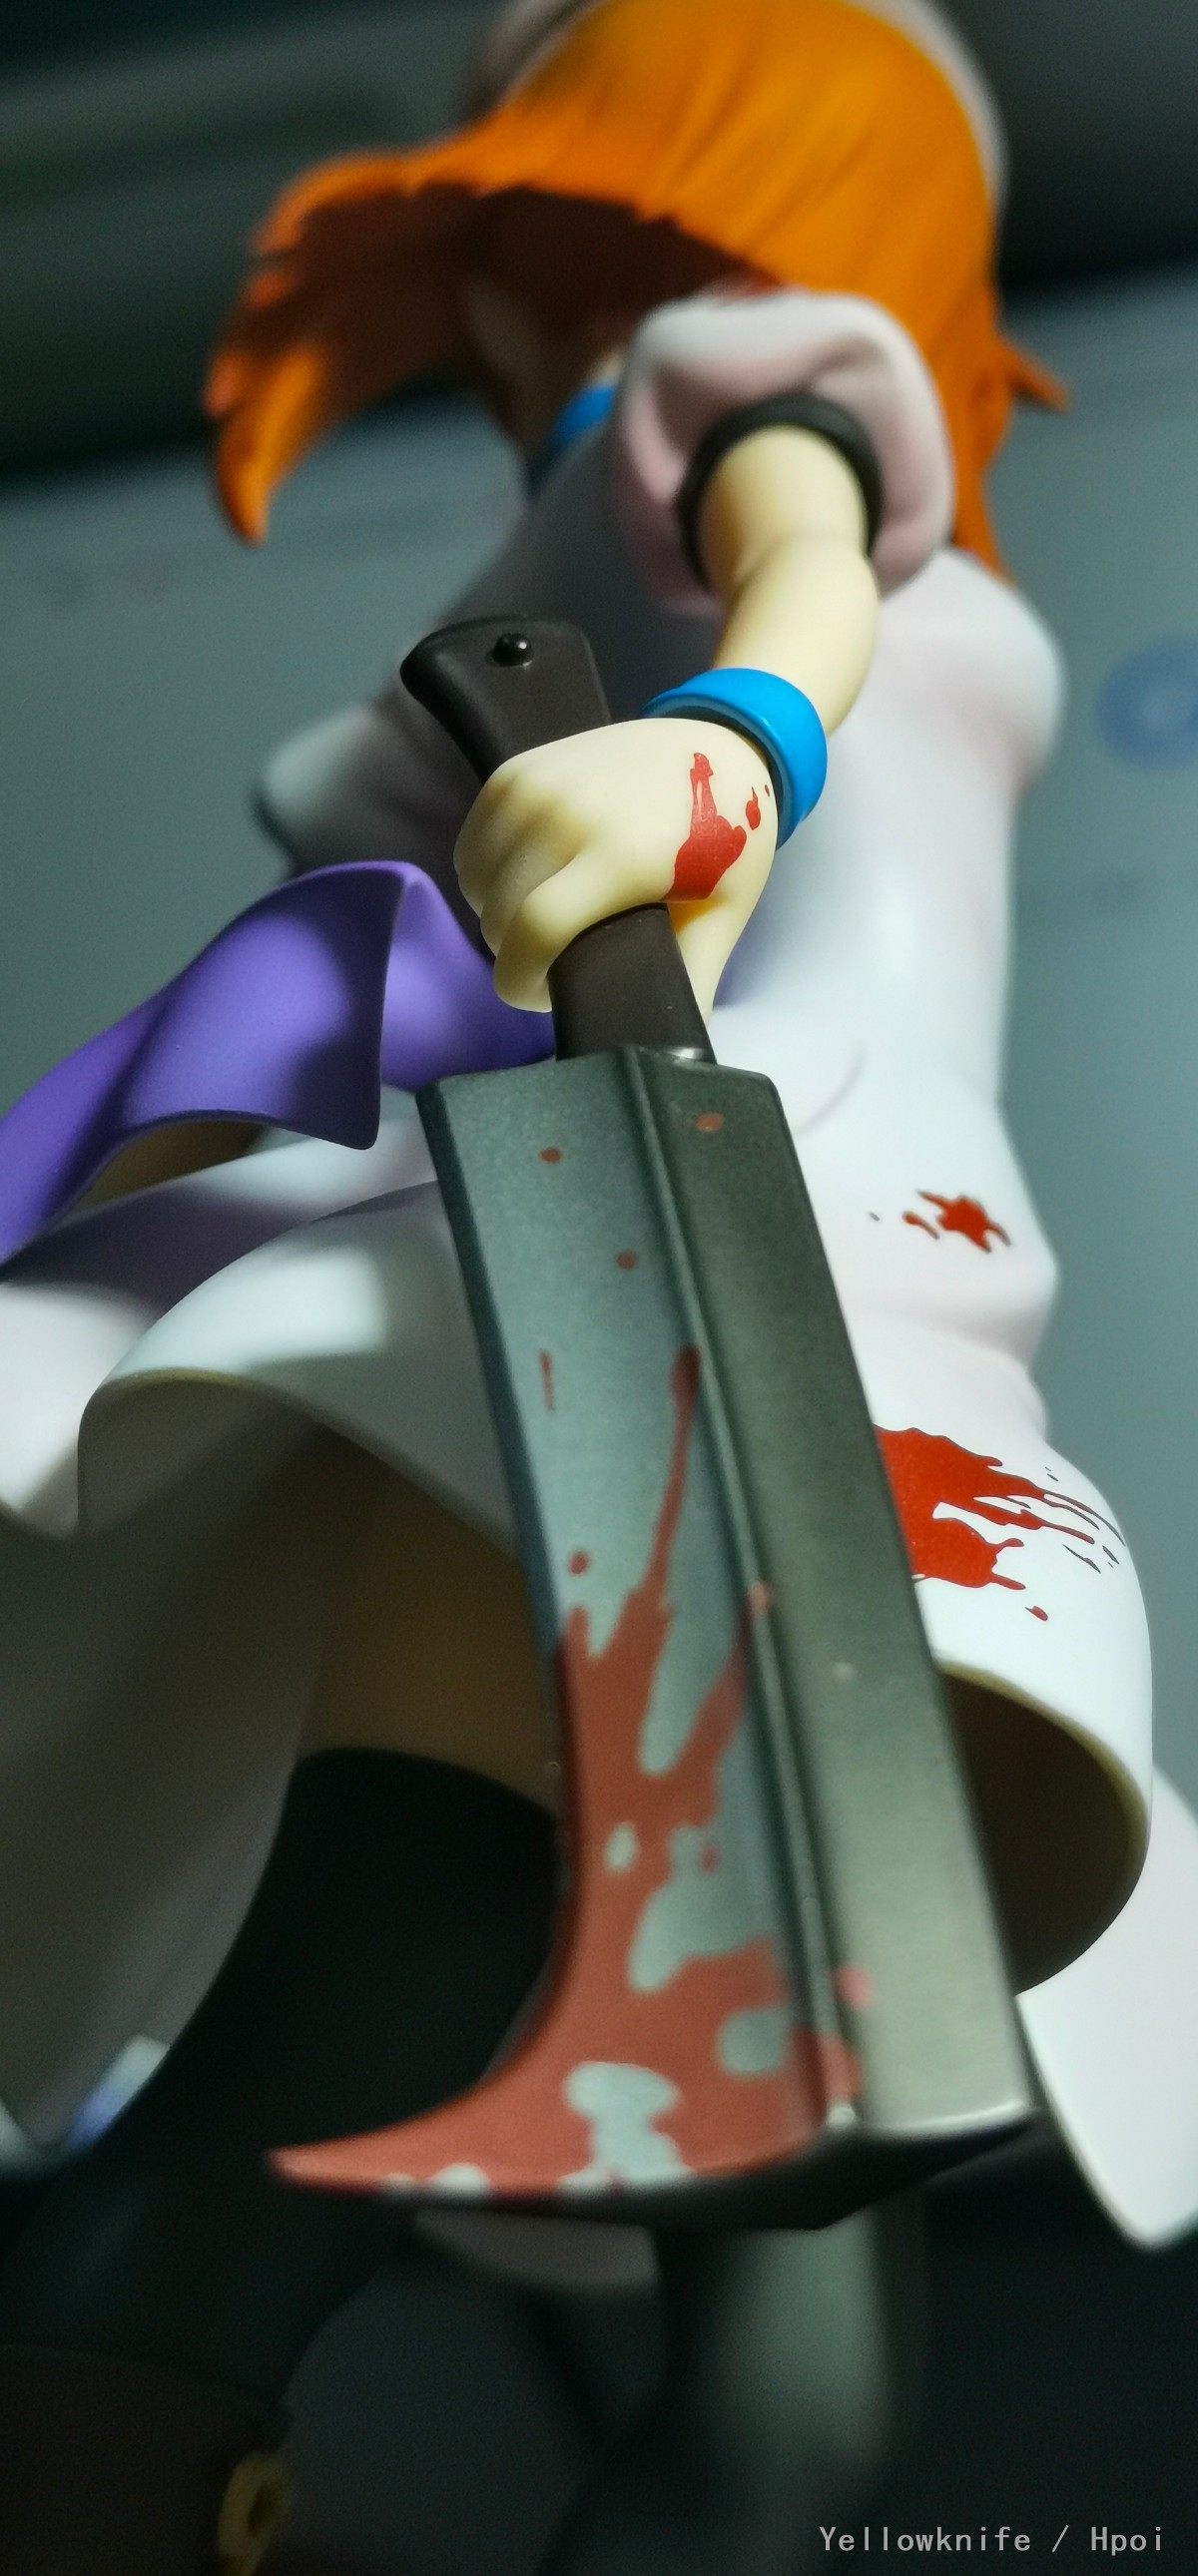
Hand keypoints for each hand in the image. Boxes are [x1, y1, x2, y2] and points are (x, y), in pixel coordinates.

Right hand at [454, 716, 778, 1014]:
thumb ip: (690, 981)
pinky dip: (485, 875)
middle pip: (499, 916)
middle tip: (555, 959)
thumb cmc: (729, 838)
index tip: (542, 997)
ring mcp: (535, 787)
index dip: (522, 984)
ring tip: (541, 918)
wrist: (722, 742)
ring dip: (497, 915)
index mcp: (621, 854)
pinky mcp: (515, 770)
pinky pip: (470, 845)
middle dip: (516, 955)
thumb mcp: (724, 915)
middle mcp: (565, 814)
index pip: (533, 932)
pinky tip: (524, 880)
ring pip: (476, 882)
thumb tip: (667, 1053)